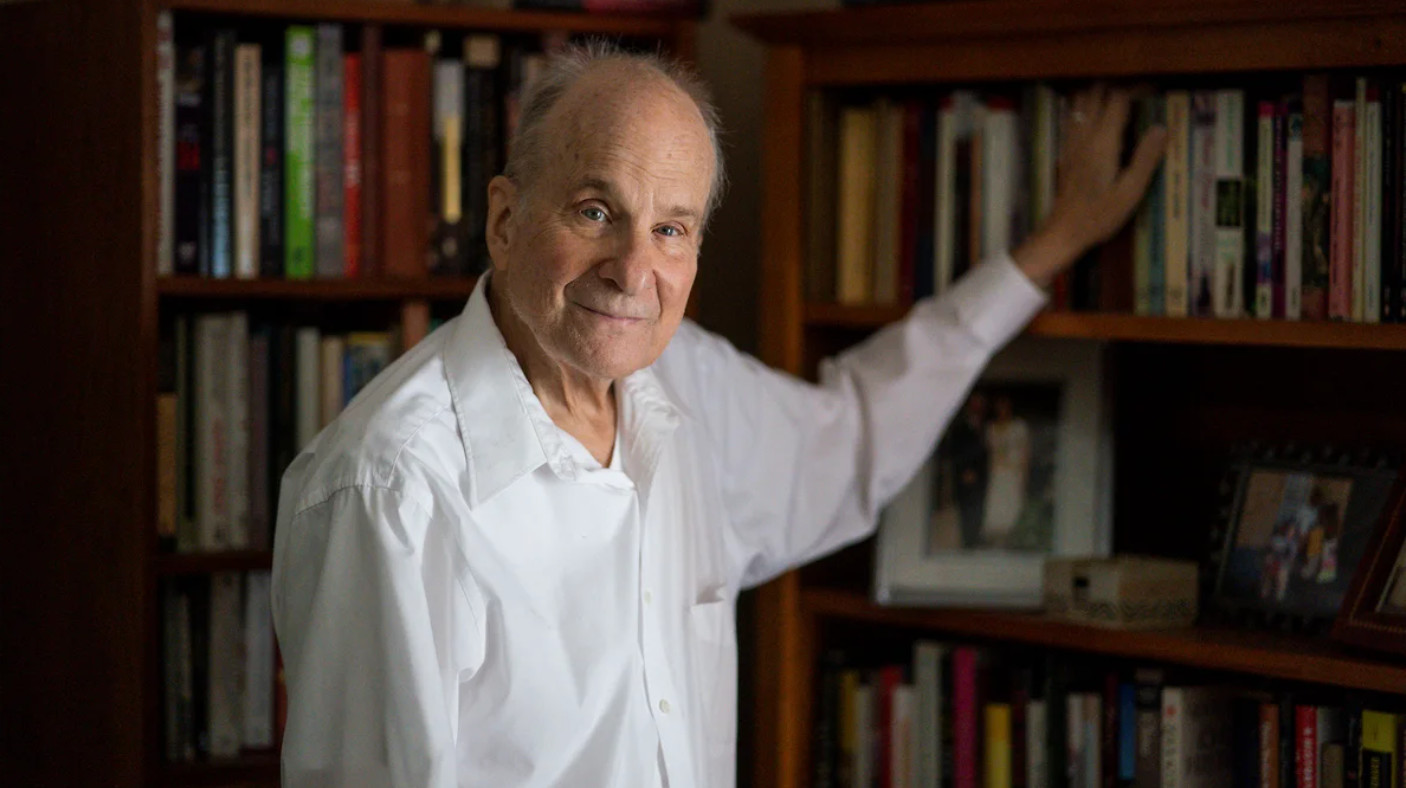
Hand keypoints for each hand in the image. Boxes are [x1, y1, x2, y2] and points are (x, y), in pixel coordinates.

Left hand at [1013, 83, 1167, 287]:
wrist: (1064, 230)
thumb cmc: (1100, 215)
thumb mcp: (1131, 191)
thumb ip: (1146, 157)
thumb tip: (1161, 126)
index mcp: (1103, 141)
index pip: (1118, 98)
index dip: (1136, 88)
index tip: (1154, 90)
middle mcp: (1084, 135)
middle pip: (1097, 92)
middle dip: (1118, 87)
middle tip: (1139, 97)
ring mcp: (1071, 141)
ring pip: (1081, 101)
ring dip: (1100, 95)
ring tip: (1121, 104)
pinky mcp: (1065, 150)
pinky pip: (1072, 117)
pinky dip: (1085, 108)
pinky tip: (1098, 119)